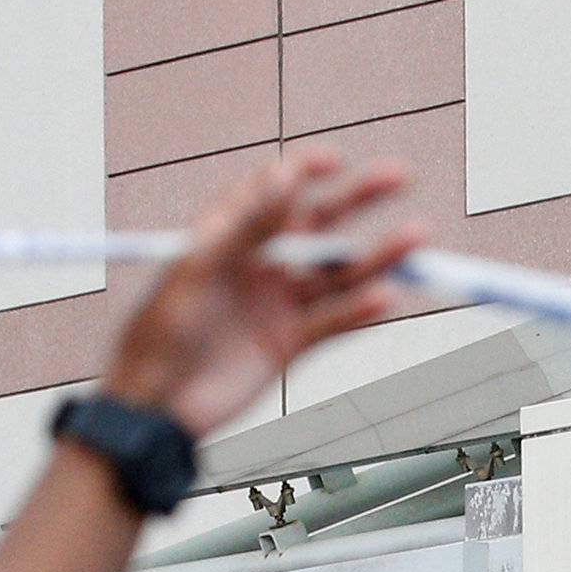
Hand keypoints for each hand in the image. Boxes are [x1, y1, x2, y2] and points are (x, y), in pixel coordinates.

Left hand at [101, 147, 420, 441]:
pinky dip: (359, 311)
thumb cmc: (158, 335)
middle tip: (400, 177)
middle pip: (318, 222)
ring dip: (376, 256)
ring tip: (414, 240)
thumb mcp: (197, 270)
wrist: (156, 408)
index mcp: (229, 234)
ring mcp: (278, 302)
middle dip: (359, 199)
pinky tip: (384, 298)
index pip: (275, 188)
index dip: (305, 170)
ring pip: (336, 272)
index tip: (333, 163)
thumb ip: (245, 225)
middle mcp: (259, 262)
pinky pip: (333, 320)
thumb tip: (284, 177)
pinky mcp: (290, 342)